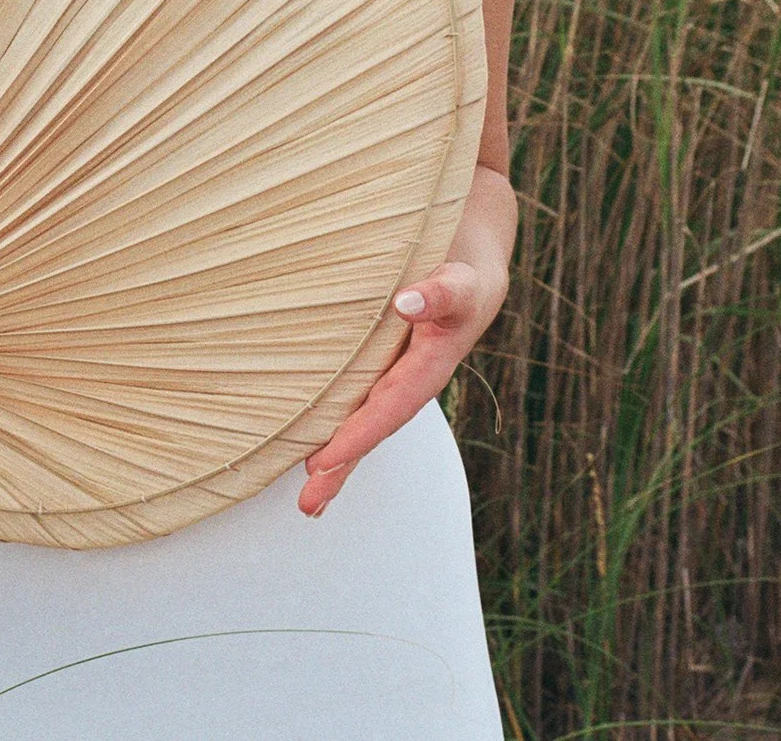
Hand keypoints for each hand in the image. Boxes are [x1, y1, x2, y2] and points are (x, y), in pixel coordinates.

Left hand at [297, 260, 506, 517]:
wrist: (470, 276)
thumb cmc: (465, 280)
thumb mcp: (459, 284)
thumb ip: (439, 294)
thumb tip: (406, 303)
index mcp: (429, 369)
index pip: (388, 408)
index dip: (358, 434)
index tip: (325, 461)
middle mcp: (408, 383)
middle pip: (370, 430)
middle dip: (341, 466)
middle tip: (310, 504)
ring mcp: (392, 380)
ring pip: (359, 424)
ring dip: (335, 461)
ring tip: (310, 500)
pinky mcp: (378, 371)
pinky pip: (353, 404)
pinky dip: (333, 430)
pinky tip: (311, 452)